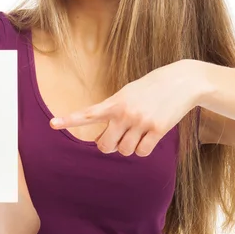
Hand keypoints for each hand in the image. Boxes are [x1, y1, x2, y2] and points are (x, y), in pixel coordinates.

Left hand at [50, 60, 198, 156]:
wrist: (182, 81)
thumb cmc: (151, 87)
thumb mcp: (128, 94)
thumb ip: (113, 113)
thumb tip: (104, 141)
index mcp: (115, 102)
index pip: (88, 113)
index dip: (69, 120)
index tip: (52, 124)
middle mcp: (125, 113)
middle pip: (105, 146)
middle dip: (109, 145)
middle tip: (118, 136)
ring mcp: (141, 122)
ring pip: (124, 151)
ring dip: (129, 146)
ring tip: (139, 130)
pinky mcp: (158, 130)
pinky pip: (142, 152)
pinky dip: (144, 149)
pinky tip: (150, 135)